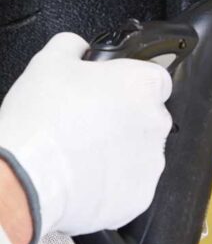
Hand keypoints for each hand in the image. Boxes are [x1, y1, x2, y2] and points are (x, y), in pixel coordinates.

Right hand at [0, 33, 171, 243]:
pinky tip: (83, 182)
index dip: (129, 86)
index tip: (110, 95)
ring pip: (140, 155)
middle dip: (122, 123)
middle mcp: (157, 122)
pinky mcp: (140, 197)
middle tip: (87, 128)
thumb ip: (72, 46)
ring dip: (118, 156)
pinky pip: (130, 189)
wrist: (22, 177)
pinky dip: (111, 188)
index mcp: (144, 85)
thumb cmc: (39, 120)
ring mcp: (151, 163)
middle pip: (147, 118)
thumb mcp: (48, 62)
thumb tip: (77, 46)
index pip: (154, 79)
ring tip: (79, 158)